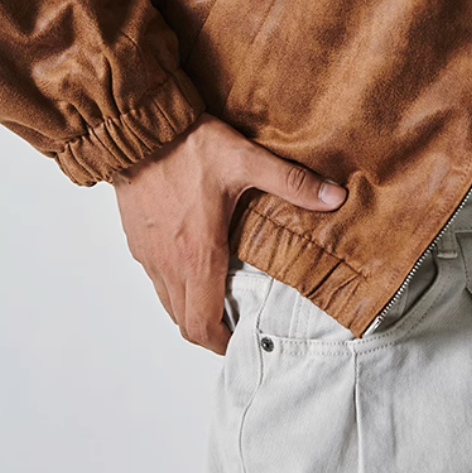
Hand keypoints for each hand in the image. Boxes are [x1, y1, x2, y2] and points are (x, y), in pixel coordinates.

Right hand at [110, 111, 347, 354]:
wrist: (137, 129)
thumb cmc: (187, 145)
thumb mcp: (247, 160)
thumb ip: (292, 182)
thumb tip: (334, 197)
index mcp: (197, 254)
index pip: (202, 324)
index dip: (221, 343)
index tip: (239, 339)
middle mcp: (168, 262)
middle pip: (184, 321)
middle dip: (209, 330)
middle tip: (235, 321)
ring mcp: (148, 253)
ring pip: (167, 301)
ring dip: (190, 308)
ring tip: (218, 295)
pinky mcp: (137, 239)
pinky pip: (155, 277)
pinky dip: (174, 284)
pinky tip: (194, 261)